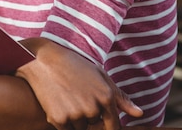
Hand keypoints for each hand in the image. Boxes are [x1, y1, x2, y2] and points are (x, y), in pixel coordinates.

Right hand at [16, 38, 142, 129]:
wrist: (40, 60)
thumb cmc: (71, 64)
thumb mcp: (98, 74)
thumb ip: (120, 96)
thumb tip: (140, 113)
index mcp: (106, 96)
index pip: (113, 125)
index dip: (105, 125)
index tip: (97, 120)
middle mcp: (94, 107)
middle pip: (94, 126)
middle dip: (87, 117)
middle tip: (74, 97)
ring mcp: (76, 114)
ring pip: (79, 128)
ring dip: (73, 119)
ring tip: (64, 97)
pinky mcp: (59, 119)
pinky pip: (64, 128)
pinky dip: (60, 120)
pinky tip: (56, 101)